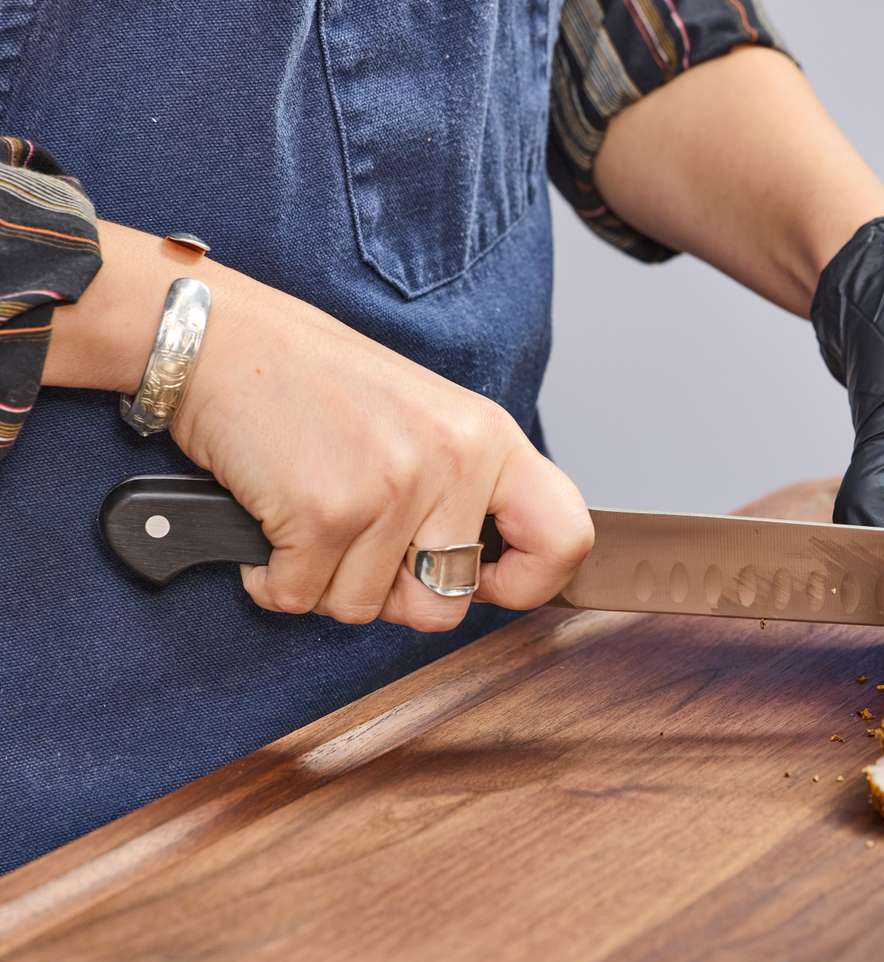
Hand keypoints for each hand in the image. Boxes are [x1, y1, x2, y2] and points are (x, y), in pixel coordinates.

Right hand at [52, 222, 592, 629]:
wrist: (227, 339)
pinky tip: (272, 521)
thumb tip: (478, 582)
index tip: (486, 582)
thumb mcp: (427, 420)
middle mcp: (454, 462)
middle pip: (446, 605)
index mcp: (490, 439)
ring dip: (324, 580)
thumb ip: (466, 492)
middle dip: (394, 596)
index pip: (566, 538)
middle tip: (359, 545)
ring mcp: (391, 487)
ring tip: (310, 512)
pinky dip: (272, 577)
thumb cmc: (321, 386)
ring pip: (364, 608)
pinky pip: (300, 598)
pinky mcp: (324, 512)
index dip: (530, 583)